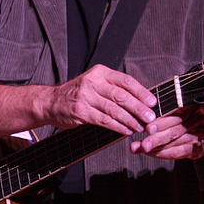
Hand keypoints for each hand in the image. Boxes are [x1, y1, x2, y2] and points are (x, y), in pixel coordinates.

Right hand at [40, 64, 157, 134]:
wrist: (51, 102)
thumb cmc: (77, 94)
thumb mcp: (94, 83)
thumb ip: (113, 88)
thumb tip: (141, 99)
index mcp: (100, 72)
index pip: (125, 81)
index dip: (141, 92)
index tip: (152, 102)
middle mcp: (92, 82)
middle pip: (121, 96)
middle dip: (139, 108)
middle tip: (150, 117)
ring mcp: (86, 97)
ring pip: (114, 109)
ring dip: (130, 120)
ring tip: (140, 127)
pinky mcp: (81, 112)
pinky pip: (104, 120)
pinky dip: (117, 127)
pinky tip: (126, 130)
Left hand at [129, 107, 203, 159]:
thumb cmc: (195, 118)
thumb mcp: (186, 109)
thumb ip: (167, 112)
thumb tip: (142, 115)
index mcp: (193, 107)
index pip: (176, 114)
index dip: (161, 122)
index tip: (147, 127)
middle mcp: (198, 120)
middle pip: (175, 130)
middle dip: (156, 138)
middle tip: (143, 143)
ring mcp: (199, 136)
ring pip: (175, 143)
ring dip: (157, 148)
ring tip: (141, 148)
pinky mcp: (198, 149)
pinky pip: (179, 152)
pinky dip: (164, 154)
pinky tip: (152, 153)